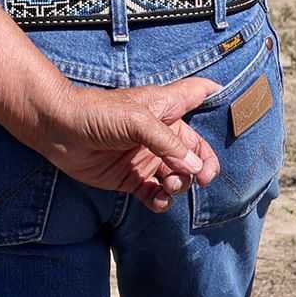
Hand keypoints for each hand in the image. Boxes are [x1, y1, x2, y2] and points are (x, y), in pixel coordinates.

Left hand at [39, 77, 220, 208]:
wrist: (58, 130)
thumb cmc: (98, 112)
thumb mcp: (138, 121)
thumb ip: (169, 144)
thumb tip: (195, 167)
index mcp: (167, 108)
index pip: (201, 95)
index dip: (221, 98)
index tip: (238, 109)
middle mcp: (161, 133)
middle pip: (196, 149)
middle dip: (203, 165)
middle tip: (201, 179)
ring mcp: (147, 156)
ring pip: (178, 175)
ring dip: (180, 184)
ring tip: (169, 187)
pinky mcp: (131, 177)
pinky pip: (155, 193)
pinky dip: (160, 201)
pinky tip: (156, 201)